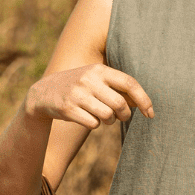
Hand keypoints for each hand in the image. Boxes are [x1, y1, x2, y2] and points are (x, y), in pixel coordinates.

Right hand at [24, 63, 153, 130]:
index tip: (151, 113)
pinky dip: (94, 125)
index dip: (144, 100)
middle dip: (125, 115)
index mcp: (99, 70)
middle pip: (119, 104)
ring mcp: (77, 94)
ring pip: (107, 116)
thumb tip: (141, 103)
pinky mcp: (68, 108)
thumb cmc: (79, 87)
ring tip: (104, 118)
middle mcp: (88, 79)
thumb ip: (117, 88)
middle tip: (121, 117)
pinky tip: (87, 118)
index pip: (129, 83)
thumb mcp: (96, 80)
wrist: (44, 92)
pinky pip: (93, 124)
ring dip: (110, 121)